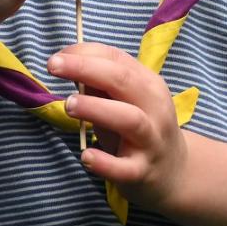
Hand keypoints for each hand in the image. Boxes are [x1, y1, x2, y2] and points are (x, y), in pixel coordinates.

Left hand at [51, 43, 187, 208]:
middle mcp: (154, 108)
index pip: (117, 59)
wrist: (172, 171)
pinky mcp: (142, 171)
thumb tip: (65, 64)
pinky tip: (86, 156)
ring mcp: (151, 141)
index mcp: (148, 84)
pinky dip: (104, 162)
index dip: (84, 54)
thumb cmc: (139, 128)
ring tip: (69, 106)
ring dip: (96, 109)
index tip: (57, 57)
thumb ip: (99, 84)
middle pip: (124, 80)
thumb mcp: (125, 101)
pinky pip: (124, 168)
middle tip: (54, 67)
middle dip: (86, 69)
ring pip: (129, 119)